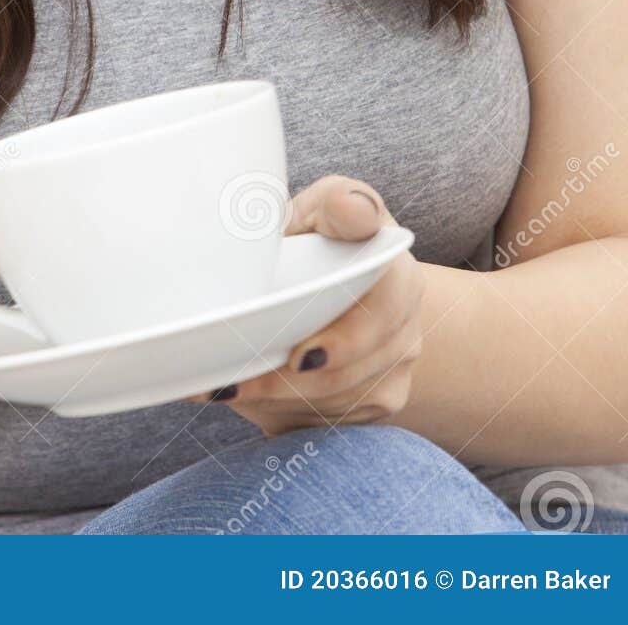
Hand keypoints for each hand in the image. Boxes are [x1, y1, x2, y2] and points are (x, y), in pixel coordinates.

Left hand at [183, 176, 423, 433]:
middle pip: (346, 374)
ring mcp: (393, 375)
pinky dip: (280, 414)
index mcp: (399, 277)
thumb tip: (350, 209)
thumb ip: (338, 203)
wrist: (344, 278)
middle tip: (228, 383)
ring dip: (274, 402)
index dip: (342, 343)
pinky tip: (244, 396)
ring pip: (330, 405)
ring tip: (221, 388)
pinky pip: (324, 424)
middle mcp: (406, 332)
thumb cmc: (323, 235)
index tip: (300, 357)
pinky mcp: (372, 406)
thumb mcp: (328, 207)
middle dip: (284, 383)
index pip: (379, 317)